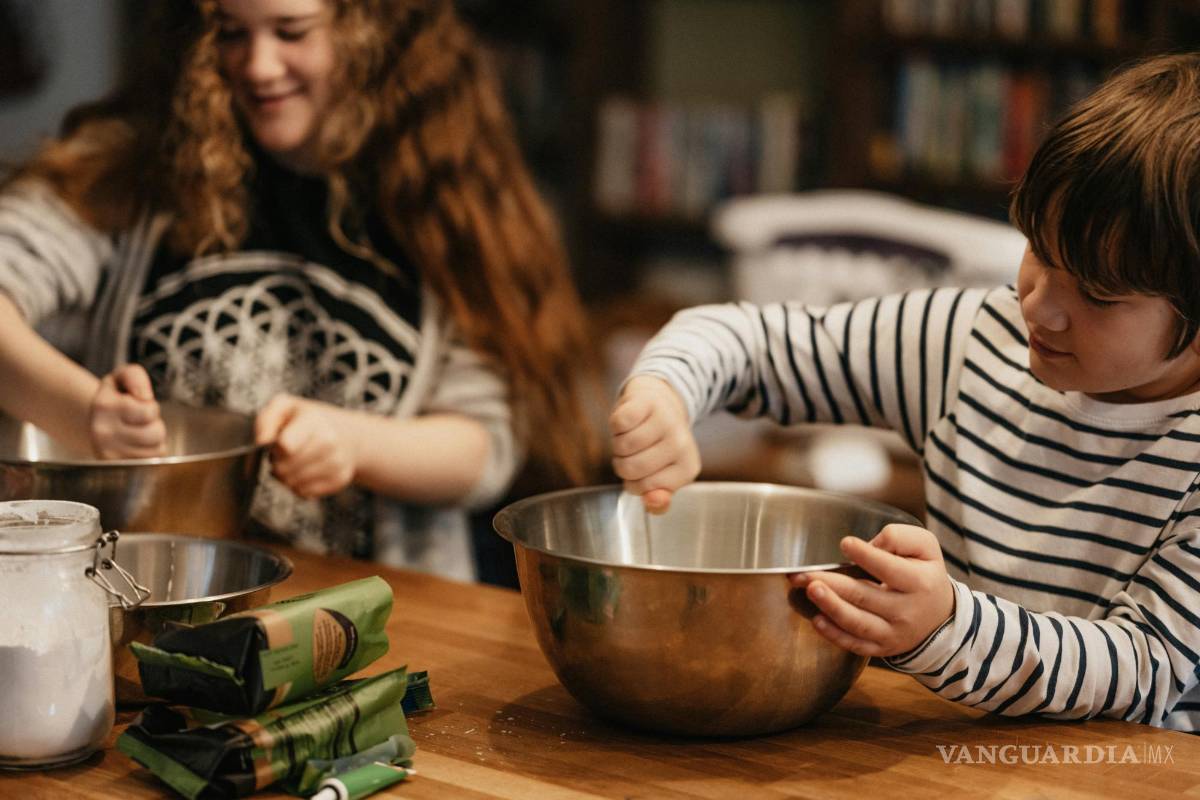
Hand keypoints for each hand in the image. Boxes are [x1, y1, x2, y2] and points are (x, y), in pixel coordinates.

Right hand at [89, 364, 166, 458]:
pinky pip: (152, 462)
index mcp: (103, 407)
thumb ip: (135, 376)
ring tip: (138, 432)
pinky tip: (137, 446)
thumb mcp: (122, 377)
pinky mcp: (117, 468)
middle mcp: (102, 433)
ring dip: (154, 440)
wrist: (97, 421)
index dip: (150, 406)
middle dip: (155, 424)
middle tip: (140, 421)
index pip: (149, 412)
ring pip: (157, 449)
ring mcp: (108, 455)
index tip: (136, 404)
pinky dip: (150, 453)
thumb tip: (145, 397)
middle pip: (156, 433)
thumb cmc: (116, 398)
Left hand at [255, 395, 357, 498]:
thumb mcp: (285, 407)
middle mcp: (330, 441)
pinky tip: (303, 472)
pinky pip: (305, 493)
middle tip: (282, 455)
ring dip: (286, 477)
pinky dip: (299, 486)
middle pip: (285, 469)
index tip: (276, 444)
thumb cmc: (308, 421)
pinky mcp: (339, 479)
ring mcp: (337, 462)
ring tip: (292, 463)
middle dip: (277, 464)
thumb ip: (267, 420)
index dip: (274, 449)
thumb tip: (262, 442)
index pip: (286, 446)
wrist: (347, 434)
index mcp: (314, 420)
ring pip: (293, 484)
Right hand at [608, 375, 699, 513]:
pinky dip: (616, 426)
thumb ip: (658, 501)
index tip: (644, 471)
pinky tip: (628, 422)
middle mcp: (681, 444)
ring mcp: (666, 421)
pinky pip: (618, 424)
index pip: (643, 489)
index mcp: (688, 468)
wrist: (659, 404)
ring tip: (631, 437)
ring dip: (618, 444)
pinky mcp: (649, 402)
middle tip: (634, 453)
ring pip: (622, 446)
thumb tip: (652, 501)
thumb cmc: (657, 447)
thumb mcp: (662, 478)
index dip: (633, 483)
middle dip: (622, 464)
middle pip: (630, 468)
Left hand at [789, 524, 953, 657]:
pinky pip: (855, 645)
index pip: (889, 569)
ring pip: (857, 623)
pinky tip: (817, 620)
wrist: (940, 618)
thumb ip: (901, 538)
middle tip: (805, 574)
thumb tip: (872, 544)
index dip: (867, 556)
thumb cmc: (925, 575)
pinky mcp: (881, 648)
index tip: (845, 543)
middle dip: (833, 584)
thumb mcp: (926, 548)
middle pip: (865, 597)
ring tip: (809, 590)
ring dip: (831, 607)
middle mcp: (906, 611)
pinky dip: (834, 635)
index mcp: (919, 583)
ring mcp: (892, 633)